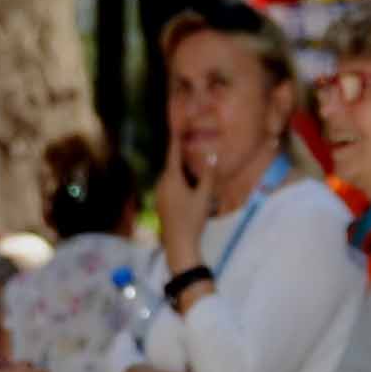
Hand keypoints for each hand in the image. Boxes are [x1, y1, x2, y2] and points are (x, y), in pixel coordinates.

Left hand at [153, 147, 211, 262]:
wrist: (179, 245)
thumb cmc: (192, 219)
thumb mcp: (204, 196)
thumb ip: (208, 175)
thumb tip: (211, 157)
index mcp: (171, 178)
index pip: (173, 154)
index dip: (176, 140)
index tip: (176, 126)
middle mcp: (161, 184)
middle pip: (172, 165)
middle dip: (181, 157)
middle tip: (191, 146)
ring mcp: (159, 194)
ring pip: (171, 177)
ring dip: (181, 172)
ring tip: (194, 168)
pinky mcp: (161, 204)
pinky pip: (169, 187)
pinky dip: (179, 183)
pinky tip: (189, 188)